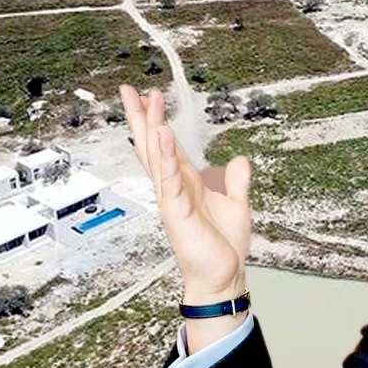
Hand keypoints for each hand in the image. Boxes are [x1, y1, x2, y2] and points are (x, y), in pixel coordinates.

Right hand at [120, 83, 251, 297]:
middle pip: (153, 145)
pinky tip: (163, 134)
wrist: (223, 276)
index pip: (167, 145)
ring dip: (153, 126)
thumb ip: (236, 181)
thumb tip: (239, 160)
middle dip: (142, 117)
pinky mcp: (176, 210)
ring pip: (158, 155)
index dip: (157, 121)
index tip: (148, 97)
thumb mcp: (237, 204)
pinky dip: (167, 155)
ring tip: (148, 100)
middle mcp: (174, 186)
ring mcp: (172, 197)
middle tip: (128, 90)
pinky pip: (169, 178)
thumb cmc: (223, 246)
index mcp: (186, 182)